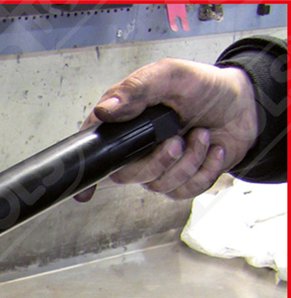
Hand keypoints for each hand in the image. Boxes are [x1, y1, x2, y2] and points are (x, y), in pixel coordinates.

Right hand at [76, 58, 258, 201]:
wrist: (243, 103)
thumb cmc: (203, 86)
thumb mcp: (170, 75)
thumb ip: (137, 88)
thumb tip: (106, 109)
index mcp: (124, 124)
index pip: (96, 150)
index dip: (88, 173)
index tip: (84, 193)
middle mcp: (136, 149)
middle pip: (126, 176)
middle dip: (157, 162)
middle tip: (177, 139)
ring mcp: (158, 167)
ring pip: (159, 185)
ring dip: (189, 161)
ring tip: (201, 136)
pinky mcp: (181, 180)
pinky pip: (185, 192)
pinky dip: (205, 170)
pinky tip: (213, 150)